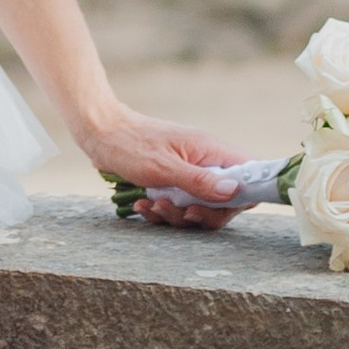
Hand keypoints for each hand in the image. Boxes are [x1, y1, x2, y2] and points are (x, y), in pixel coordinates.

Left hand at [82, 117, 247, 228]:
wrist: (99, 134)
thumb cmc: (130, 143)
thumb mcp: (163, 167)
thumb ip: (200, 181)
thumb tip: (235, 191)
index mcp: (211, 151)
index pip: (249, 174)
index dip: (244, 196)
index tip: (221, 209)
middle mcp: (205, 163)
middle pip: (224, 201)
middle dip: (202, 214)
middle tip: (180, 212)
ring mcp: (188, 174)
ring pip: (198, 208)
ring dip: (176, 215)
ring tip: (152, 205)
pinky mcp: (171, 184)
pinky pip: (177, 207)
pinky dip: (160, 211)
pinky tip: (141, 205)